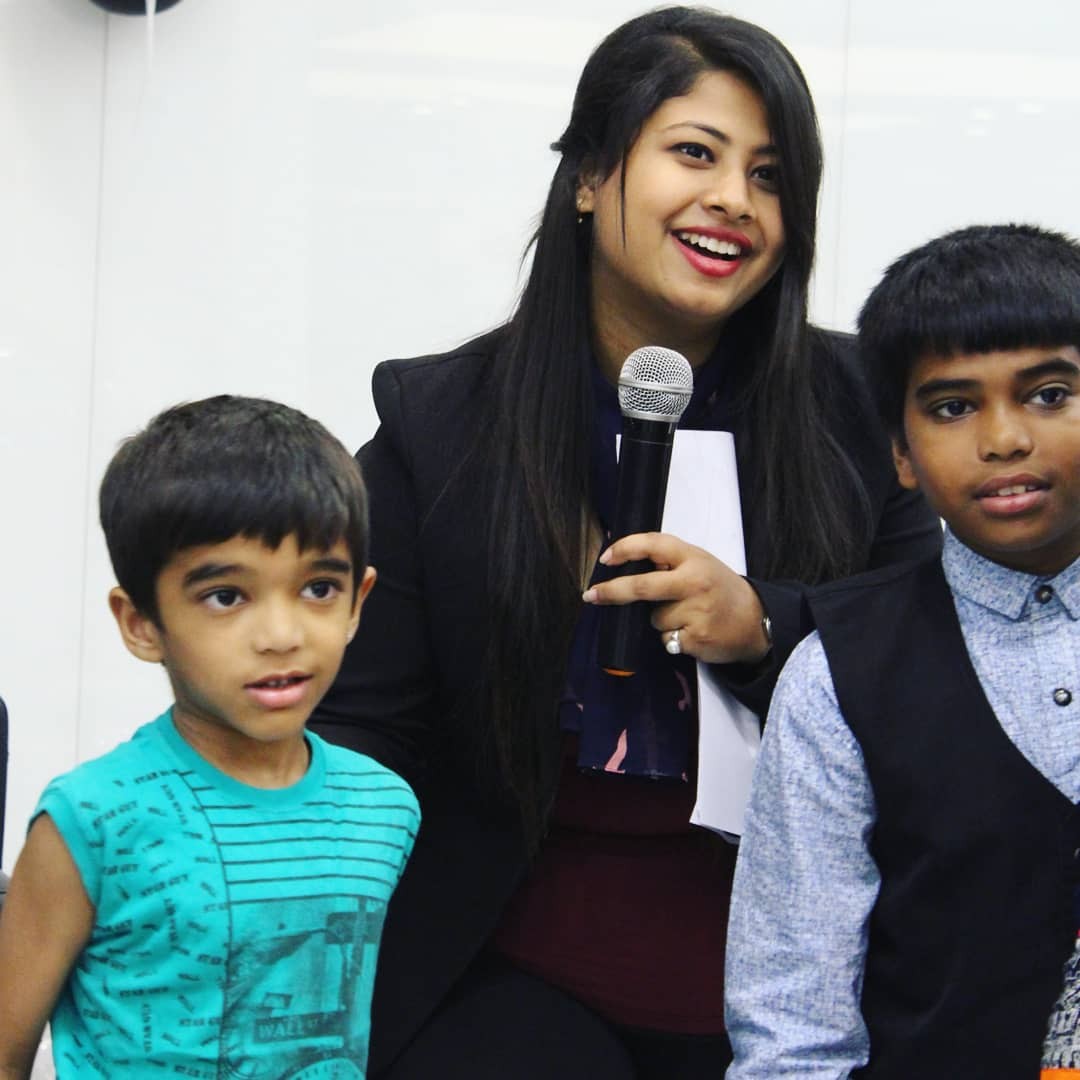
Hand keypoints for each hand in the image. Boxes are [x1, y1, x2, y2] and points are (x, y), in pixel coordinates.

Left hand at [581, 532, 770, 664]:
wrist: (756, 621)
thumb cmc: (720, 589)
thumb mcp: (700, 563)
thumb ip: (668, 561)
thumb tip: (622, 565)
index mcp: (693, 558)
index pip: (653, 544)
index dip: (625, 548)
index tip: (605, 558)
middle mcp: (694, 581)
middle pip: (642, 586)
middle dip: (611, 591)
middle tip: (592, 596)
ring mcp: (696, 611)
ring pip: (653, 618)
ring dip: (659, 620)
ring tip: (685, 616)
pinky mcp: (695, 638)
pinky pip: (665, 638)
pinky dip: (671, 638)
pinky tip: (690, 631)